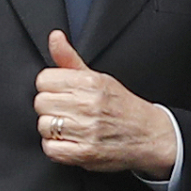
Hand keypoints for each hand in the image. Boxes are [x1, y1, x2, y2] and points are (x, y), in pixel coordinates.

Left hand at [36, 32, 177, 176]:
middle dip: (50, 108)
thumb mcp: (98, 77)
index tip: (61, 93)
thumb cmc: (122, 106)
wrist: (149, 135)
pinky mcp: (85, 153)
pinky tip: (70, 141)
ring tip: (70, 127)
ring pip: (44, 125)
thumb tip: (54, 37)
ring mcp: (87, 130)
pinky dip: (56, 147)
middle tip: (67, 111)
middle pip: (41, 102)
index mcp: (90, 82)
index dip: (49, 87)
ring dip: (53, 129)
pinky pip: (50, 149)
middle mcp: (88, 104)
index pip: (44, 80)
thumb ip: (70, 59)